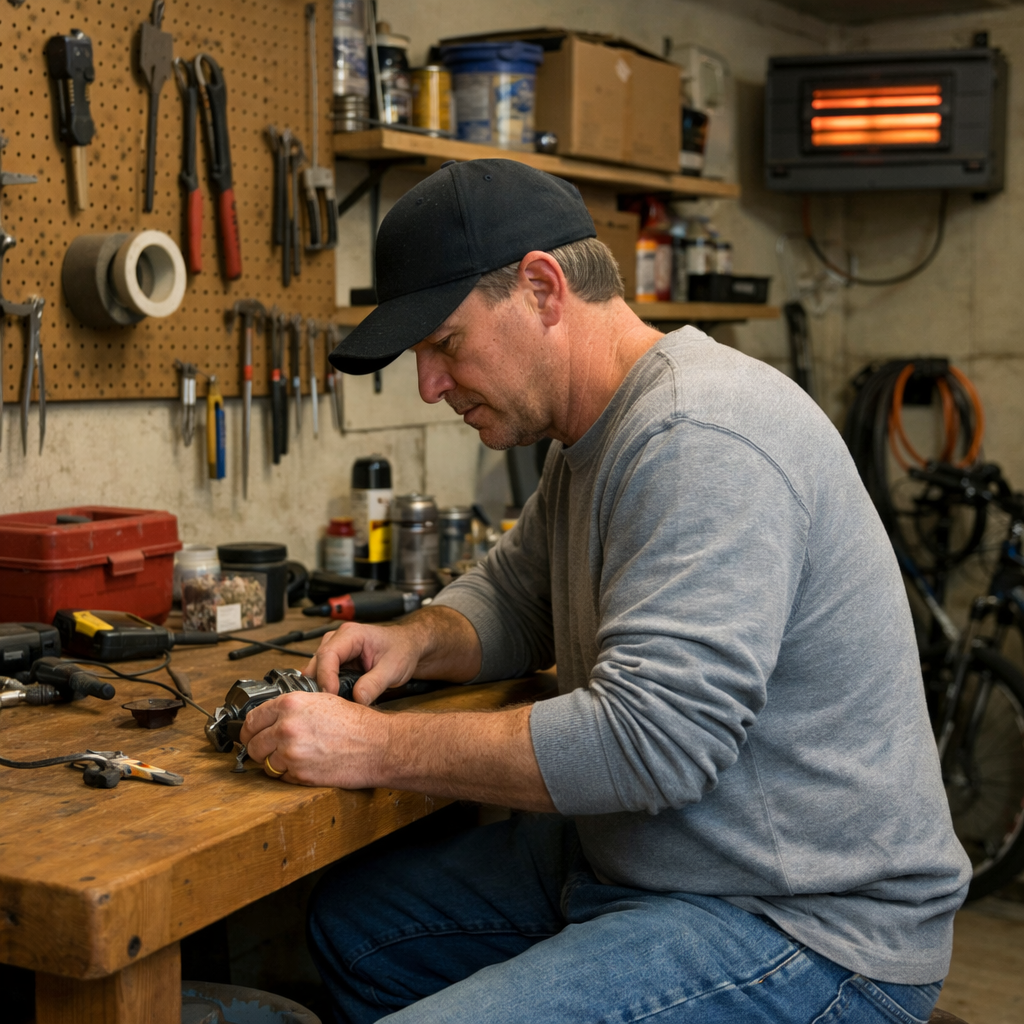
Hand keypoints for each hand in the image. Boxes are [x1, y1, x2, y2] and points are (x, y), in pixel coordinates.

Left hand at [239, 690, 387, 787]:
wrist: (376, 745)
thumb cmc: (356, 723)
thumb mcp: (322, 700)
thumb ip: (294, 707)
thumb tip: (273, 716)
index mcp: (291, 704)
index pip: (252, 719)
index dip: (249, 730)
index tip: (250, 735)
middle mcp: (286, 727)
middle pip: (253, 744)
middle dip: (260, 749)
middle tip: (270, 750)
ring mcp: (291, 752)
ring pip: (265, 763)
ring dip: (275, 763)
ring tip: (294, 758)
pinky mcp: (299, 774)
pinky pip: (282, 778)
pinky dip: (289, 775)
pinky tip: (306, 765)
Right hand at [305, 620, 425, 704]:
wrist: (408, 647)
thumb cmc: (402, 650)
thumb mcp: (393, 669)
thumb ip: (375, 684)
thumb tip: (357, 699)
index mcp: (351, 634)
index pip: (328, 654)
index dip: (326, 676)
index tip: (331, 695)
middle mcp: (338, 639)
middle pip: (317, 662)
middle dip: (321, 684)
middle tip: (330, 705)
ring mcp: (335, 650)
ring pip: (317, 670)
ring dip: (323, 687)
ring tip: (334, 704)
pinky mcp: (336, 662)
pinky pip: (324, 676)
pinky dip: (327, 688)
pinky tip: (336, 699)